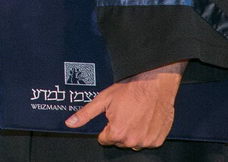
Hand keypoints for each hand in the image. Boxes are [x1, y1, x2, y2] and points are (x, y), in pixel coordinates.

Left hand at [65, 61, 185, 149]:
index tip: (110, 118)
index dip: (105, 128)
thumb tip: (70, 123)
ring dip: (132, 133)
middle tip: (122, 114)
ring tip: (134, 115)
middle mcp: (132, 140)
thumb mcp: (103, 100)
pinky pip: (147, 141)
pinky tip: (144, 119)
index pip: (104, 140)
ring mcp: (147, 141)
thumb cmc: (130, 90)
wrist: (154, 84)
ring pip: (133, 143)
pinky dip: (145, 133)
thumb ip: (85, 114)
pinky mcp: (157, 139)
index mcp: (117, 132)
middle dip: (118, 130)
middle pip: (119, 142)